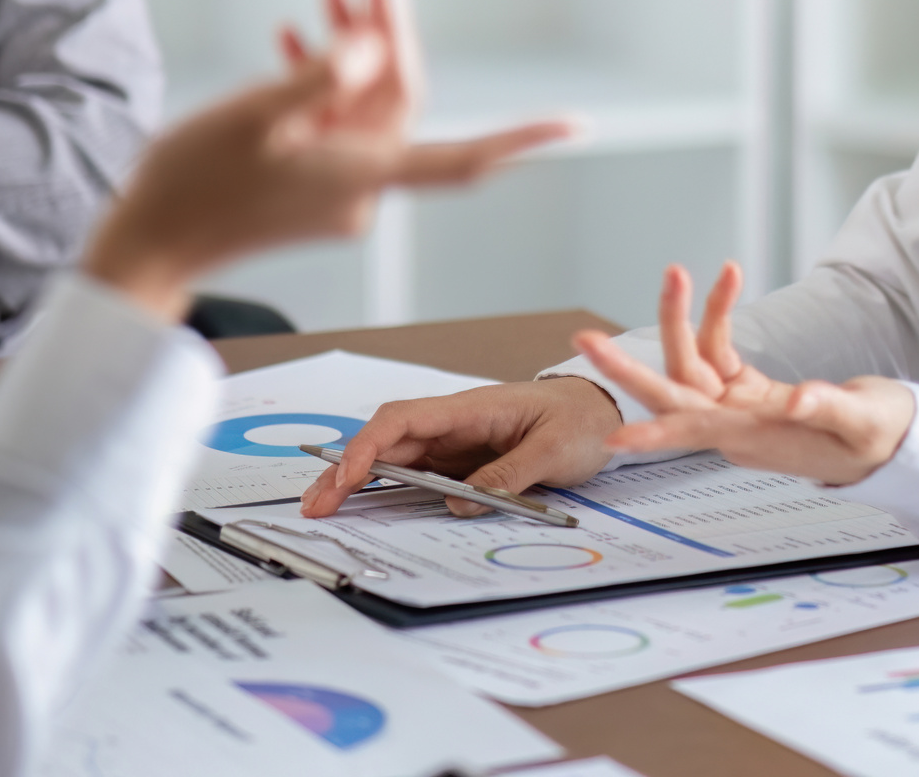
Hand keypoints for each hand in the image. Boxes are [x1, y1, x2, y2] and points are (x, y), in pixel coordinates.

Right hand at [84, 0, 570, 321]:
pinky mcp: (308, 185)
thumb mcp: (253, 116)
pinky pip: (335, 124)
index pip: (465, 159)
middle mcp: (362, 187)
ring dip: (351, 51)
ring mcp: (335, 188)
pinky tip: (295, 41)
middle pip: (400, 101)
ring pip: (366, 105)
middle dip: (387, 37)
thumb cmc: (194, 182)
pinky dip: (323, 82)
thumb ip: (318, 79)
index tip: (575, 126)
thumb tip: (370, 51)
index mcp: (364, 175)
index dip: (523, 140)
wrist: (146, 245)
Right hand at [299, 375, 622, 519]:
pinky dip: (387, 489)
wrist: (602, 410)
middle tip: (316, 506)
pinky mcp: (462, 461)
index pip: (403, 419)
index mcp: (470, 408)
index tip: (349, 477)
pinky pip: (418, 474)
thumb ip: (508, 475)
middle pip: (386, 441)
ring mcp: (454, 442)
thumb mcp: (554, 448)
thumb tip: (457, 502)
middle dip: (346, 470)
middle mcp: (453, 423)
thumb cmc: (580, 418)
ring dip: (358, 480)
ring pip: (394, 457)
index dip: (369, 446)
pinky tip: (365, 507)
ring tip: (325, 509)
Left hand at [575, 262, 915, 487]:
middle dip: (627, 366)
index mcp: (757, 440)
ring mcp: (737, 407)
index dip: (656, 434)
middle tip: (586, 339)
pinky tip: (727, 277)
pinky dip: (719, 313)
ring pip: (691, 361)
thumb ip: (827, 408)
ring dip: (681, 316)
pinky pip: (719, 347)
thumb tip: (797, 400)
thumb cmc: (879, 440)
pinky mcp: (747, 389)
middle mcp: (736, 426)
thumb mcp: (863, 423)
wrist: (891, 443)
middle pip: (671, 393)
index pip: (696, 433)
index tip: (617, 438)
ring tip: (676, 271)